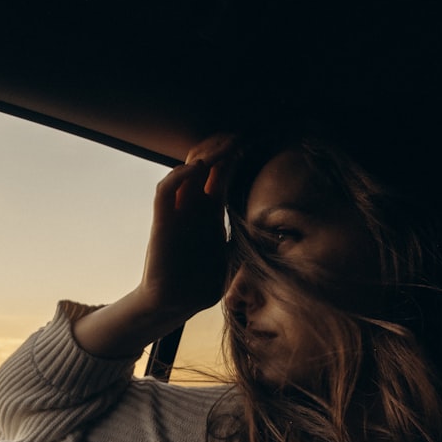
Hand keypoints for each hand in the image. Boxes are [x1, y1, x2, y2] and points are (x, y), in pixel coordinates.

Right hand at [139, 133, 238, 318]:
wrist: (173, 305)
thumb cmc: (200, 285)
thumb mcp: (233, 261)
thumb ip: (246, 245)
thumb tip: (279, 239)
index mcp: (210, 213)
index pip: (220, 174)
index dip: (232, 156)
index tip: (251, 142)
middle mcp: (192, 208)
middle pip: (203, 165)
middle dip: (219, 148)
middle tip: (238, 137)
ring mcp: (176, 213)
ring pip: (184, 171)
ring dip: (202, 155)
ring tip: (222, 146)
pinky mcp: (162, 224)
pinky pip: (165, 192)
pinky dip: (178, 176)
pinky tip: (196, 169)